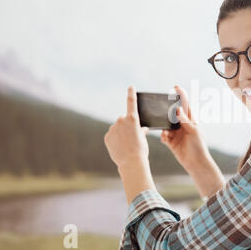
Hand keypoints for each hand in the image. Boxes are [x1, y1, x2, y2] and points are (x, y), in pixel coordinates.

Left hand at [104, 86, 154, 203]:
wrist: (131, 162)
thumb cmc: (140, 150)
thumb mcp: (143, 138)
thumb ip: (140, 130)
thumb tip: (140, 129)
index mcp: (132, 119)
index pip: (131, 102)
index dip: (131, 93)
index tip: (130, 87)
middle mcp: (121, 120)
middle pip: (124, 120)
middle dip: (127, 126)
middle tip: (131, 137)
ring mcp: (113, 128)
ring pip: (117, 128)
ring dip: (121, 133)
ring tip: (126, 145)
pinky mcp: (107, 136)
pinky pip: (112, 136)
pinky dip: (115, 140)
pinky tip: (120, 147)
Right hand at [161, 85, 224, 197]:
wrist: (196, 163)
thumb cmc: (199, 147)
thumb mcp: (194, 132)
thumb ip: (185, 121)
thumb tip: (178, 109)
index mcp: (191, 121)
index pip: (185, 105)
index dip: (181, 96)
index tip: (176, 87)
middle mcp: (183, 126)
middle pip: (173, 114)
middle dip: (167, 111)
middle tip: (162, 108)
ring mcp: (177, 134)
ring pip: (166, 125)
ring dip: (164, 126)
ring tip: (165, 130)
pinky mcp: (171, 142)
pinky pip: (164, 136)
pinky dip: (163, 136)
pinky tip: (165, 138)